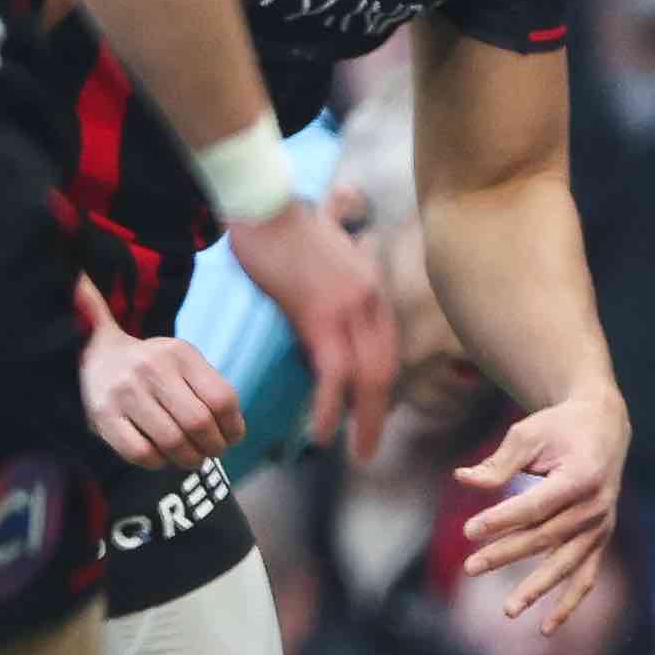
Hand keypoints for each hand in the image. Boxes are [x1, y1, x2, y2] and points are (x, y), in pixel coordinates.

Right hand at [70, 277, 238, 468]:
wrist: (96, 353)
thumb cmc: (155, 367)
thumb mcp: (185, 362)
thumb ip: (210, 390)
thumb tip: (232, 435)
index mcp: (180, 354)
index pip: (222, 400)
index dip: (234, 428)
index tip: (232, 439)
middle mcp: (151, 369)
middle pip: (199, 423)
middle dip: (213, 447)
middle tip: (212, 452)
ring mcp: (124, 392)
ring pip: (172, 442)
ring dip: (189, 459)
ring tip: (191, 458)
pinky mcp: (102, 414)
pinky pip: (140, 453)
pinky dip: (158, 462)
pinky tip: (162, 457)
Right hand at [218, 190, 398, 463]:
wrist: (266, 202)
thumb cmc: (285, 226)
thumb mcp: (329, 257)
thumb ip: (339, 284)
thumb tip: (329, 310)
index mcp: (373, 291)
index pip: (388, 350)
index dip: (383, 387)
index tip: (376, 413)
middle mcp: (371, 303)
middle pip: (386, 371)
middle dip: (380, 414)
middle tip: (371, 448)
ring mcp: (349, 310)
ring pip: (368, 378)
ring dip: (363, 421)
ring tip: (357, 453)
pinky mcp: (319, 316)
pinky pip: (332, 373)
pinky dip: (330, 407)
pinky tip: (323, 432)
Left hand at [454, 388, 628, 628]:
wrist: (603, 428)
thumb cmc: (559, 428)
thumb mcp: (528, 434)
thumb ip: (498, 463)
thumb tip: (463, 480)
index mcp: (582, 477)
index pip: (537, 506)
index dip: (503, 520)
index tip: (468, 531)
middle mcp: (596, 507)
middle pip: (547, 538)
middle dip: (507, 554)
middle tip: (470, 566)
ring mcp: (600, 527)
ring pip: (566, 564)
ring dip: (537, 588)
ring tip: (508, 611)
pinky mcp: (598, 539)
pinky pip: (585, 577)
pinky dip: (568, 603)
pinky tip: (545, 628)